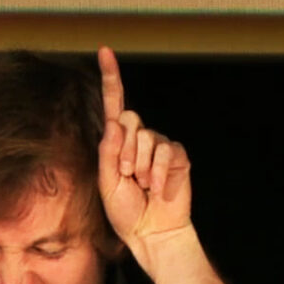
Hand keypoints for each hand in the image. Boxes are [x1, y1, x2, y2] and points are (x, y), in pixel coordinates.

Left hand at [97, 47, 192, 271]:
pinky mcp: (178, 158)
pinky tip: (160, 189)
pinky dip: (161, 173)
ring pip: (148, 138)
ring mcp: (160, 147)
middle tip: (128, 175)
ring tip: (145, 186)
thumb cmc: (126, 211)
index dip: (111, 78)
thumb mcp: (106, 182)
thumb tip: (115, 123)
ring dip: (143, 166)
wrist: (152, 232)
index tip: (105, 50)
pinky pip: (167, 152)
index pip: (114, 106)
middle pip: (130, 119)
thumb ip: (108, 152)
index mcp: (118, 143)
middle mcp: (140, 140)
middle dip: (125, 150)